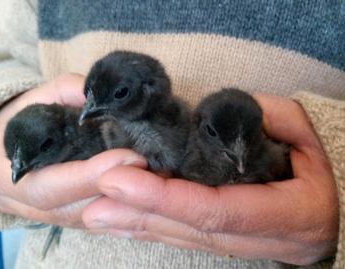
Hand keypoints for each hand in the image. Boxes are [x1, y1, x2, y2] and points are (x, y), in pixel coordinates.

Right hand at [0, 74, 145, 228]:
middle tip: (158, 172)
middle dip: (118, 195)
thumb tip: (104, 98)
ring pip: (87, 221)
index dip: (92, 175)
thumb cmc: (20, 119)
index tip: (133, 158)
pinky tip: (147, 199)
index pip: (50, 185)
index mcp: (4, 173)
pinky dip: (121, 213)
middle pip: (73, 210)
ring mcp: (44, 215)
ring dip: (125, 207)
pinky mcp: (63, 217)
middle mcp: (22, 204)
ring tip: (159, 183)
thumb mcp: (39, 98)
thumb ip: (69, 92)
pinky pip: (93, 224)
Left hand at [82, 93, 337, 264]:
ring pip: (179, 237)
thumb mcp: (304, 136)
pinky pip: (178, 237)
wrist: (325, 216)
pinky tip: (118, 221)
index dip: (168, 197)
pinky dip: (147, 229)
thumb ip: (269, 118)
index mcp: (285, 213)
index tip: (122, 178)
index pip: (217, 210)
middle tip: (96, 196)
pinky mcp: (217, 242)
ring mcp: (233, 245)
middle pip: (189, 228)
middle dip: (140, 213)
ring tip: (94, 212)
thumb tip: (216, 117)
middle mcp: (254, 237)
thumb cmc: (315, 171)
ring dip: (136, 225)